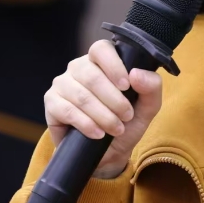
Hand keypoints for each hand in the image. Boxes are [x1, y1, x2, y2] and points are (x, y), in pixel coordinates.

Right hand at [44, 40, 163, 178]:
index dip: (114, 66)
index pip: (101, 49)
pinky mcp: (52, 103)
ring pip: (81, 95)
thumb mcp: (147, 107)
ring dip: (102, 115)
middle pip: (91, 75)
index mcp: (100, 61)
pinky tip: (97, 133)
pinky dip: (86, 124)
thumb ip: (151, 87)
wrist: (109, 153)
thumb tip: (136, 73)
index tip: (126, 86)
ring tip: (115, 128)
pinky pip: (67, 110)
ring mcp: (62, 84)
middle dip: (113, 99)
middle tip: (126, 116)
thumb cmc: (126, 123)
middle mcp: (78, 68)